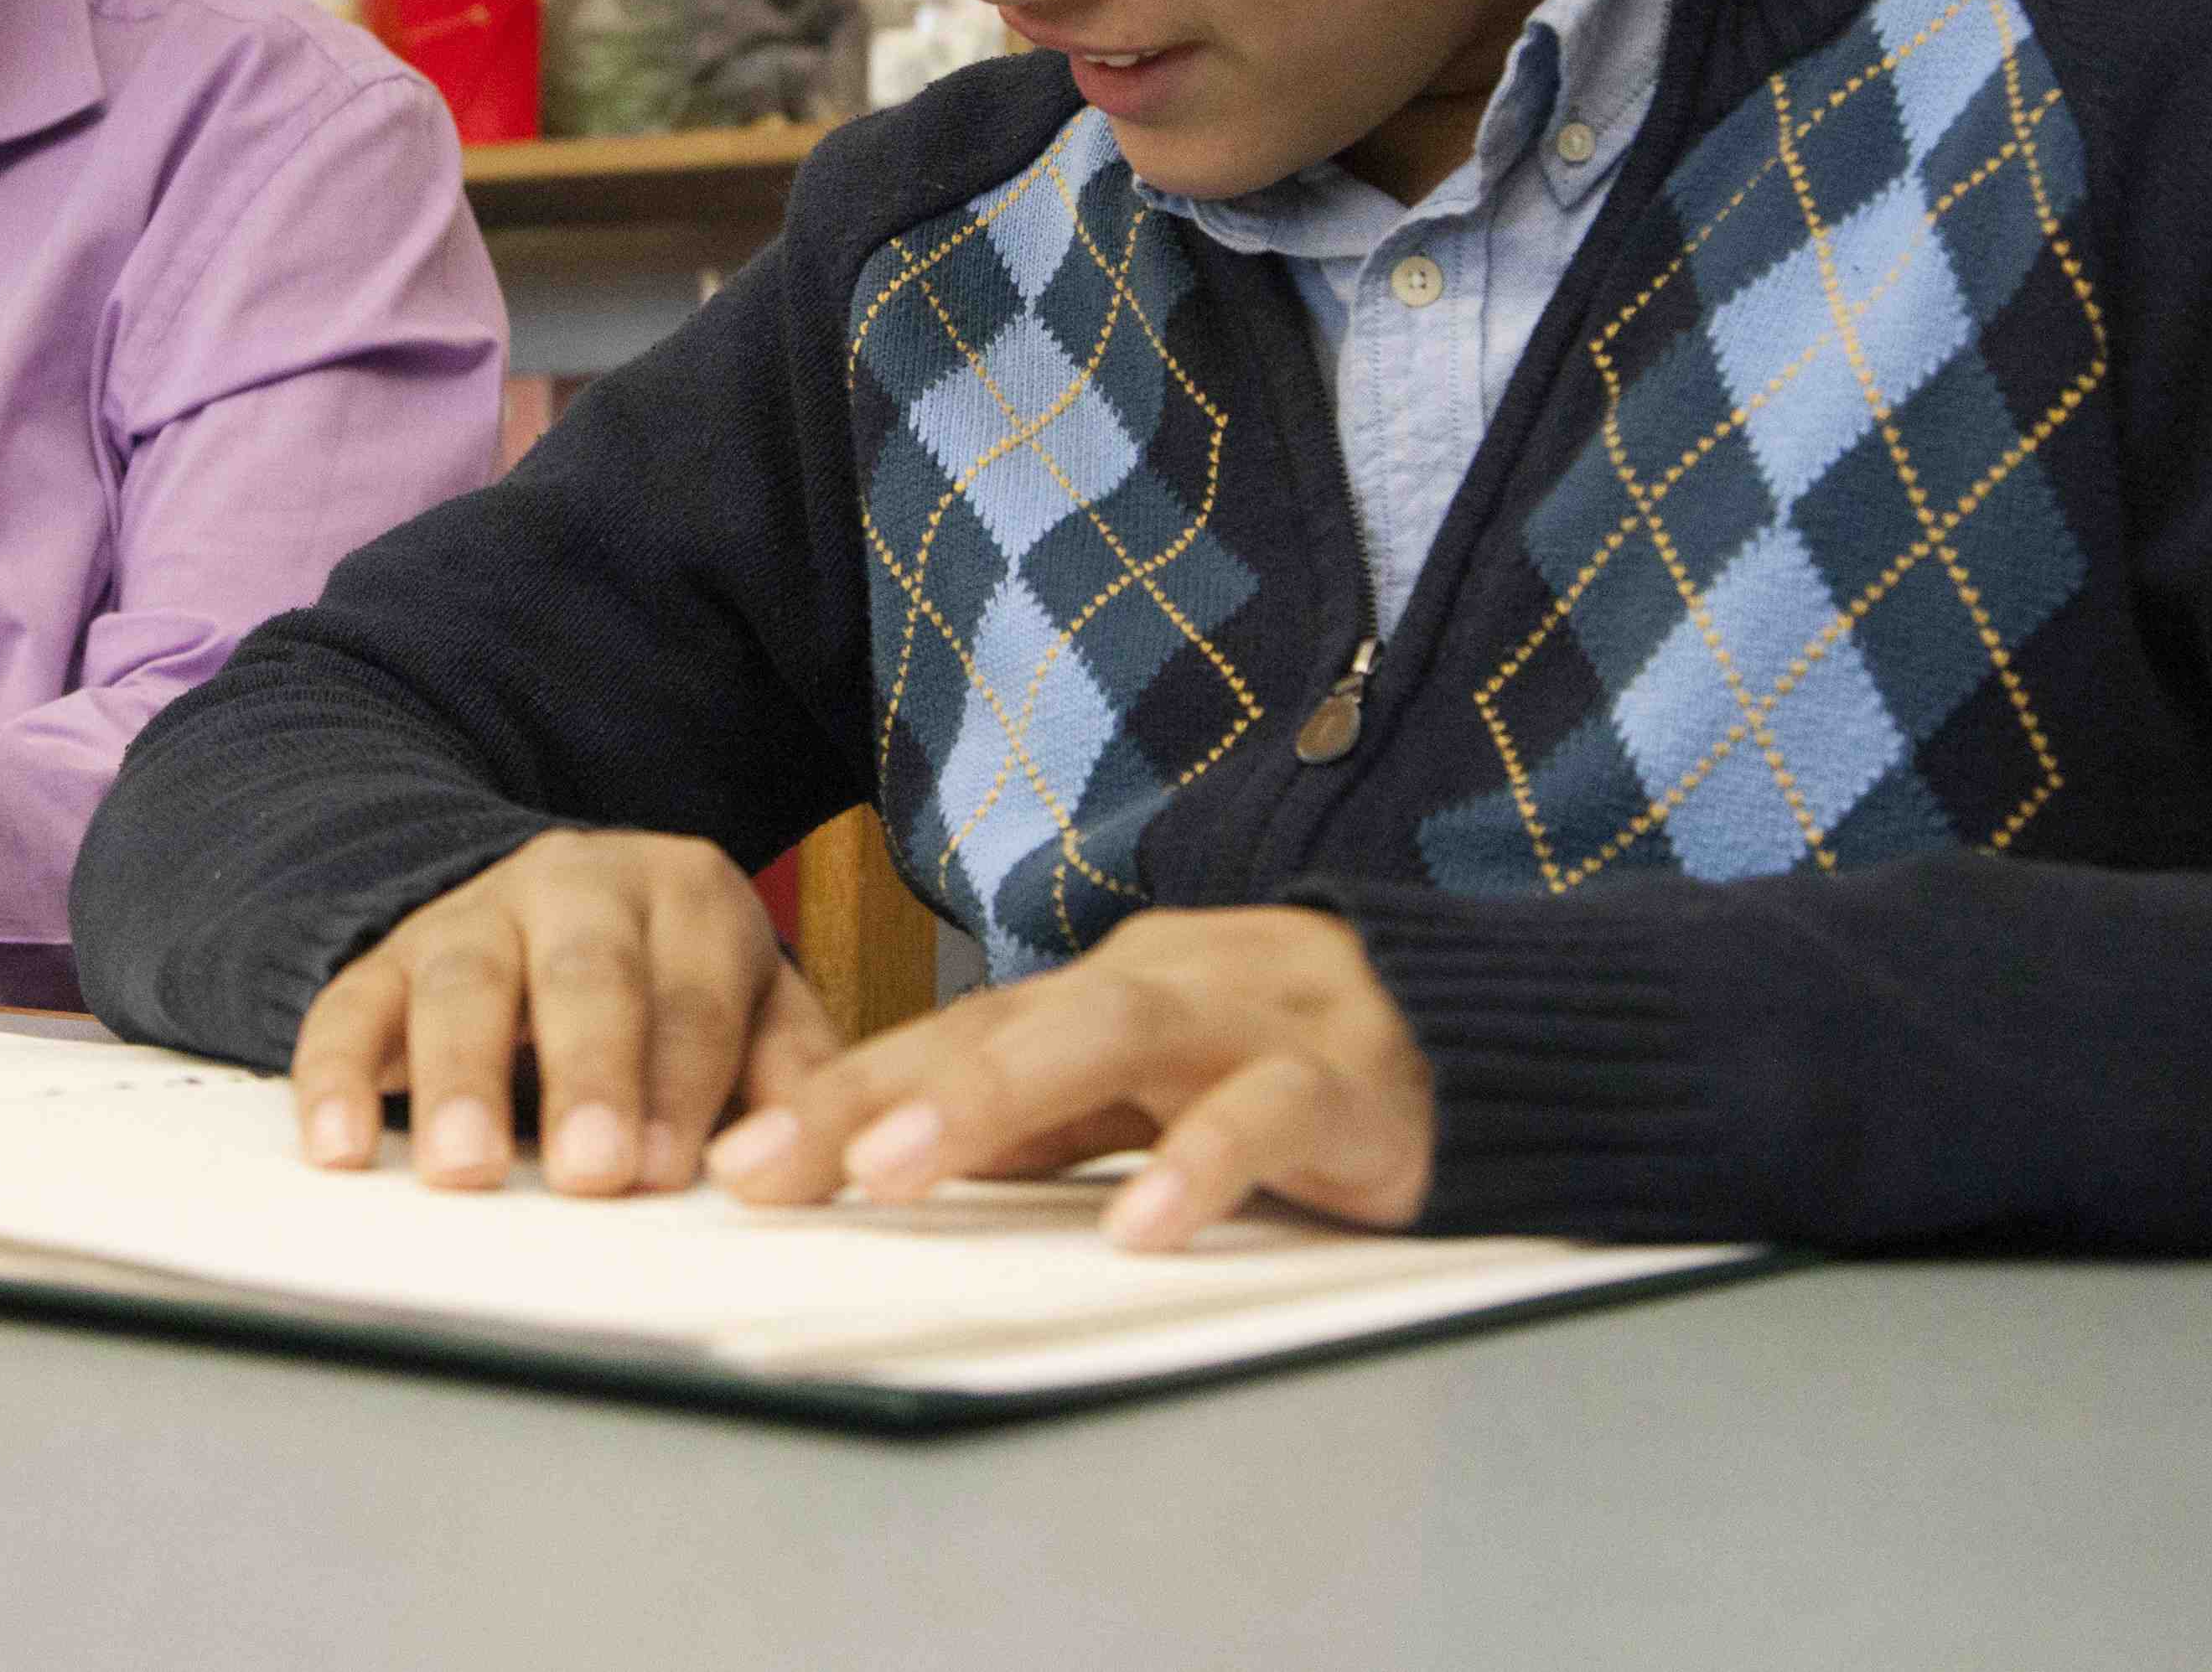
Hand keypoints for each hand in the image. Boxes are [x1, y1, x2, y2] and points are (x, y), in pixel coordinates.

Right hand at [288, 830, 841, 1195]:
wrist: (558, 914)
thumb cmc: (674, 996)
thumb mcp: (752, 1016)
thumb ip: (789, 1080)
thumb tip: (813, 1161)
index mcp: (688, 896)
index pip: (694, 995)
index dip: (683, 1084)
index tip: (669, 1172)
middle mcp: (580, 883)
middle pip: (585, 976)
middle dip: (588, 1075)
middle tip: (591, 1172)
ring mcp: (475, 912)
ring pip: (463, 981)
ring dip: (460, 1079)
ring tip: (462, 1171)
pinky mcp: (386, 955)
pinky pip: (351, 1006)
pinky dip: (337, 1075)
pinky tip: (337, 1147)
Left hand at [703, 906, 1434, 1251]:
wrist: (1472, 1031)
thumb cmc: (1279, 1063)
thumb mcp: (1140, 1094)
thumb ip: (1038, 1122)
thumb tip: (884, 1161)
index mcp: (1099, 991)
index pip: (951, 1034)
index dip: (842, 1091)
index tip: (739, 1162)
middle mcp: (1160, 985)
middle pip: (1003, 1024)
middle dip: (881, 1092)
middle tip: (780, 1166)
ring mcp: (1251, 1021)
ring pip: (1112, 1036)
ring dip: (996, 1101)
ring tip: (902, 1174)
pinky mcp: (1347, 1083)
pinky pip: (1267, 1112)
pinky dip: (1201, 1163)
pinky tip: (1142, 1225)